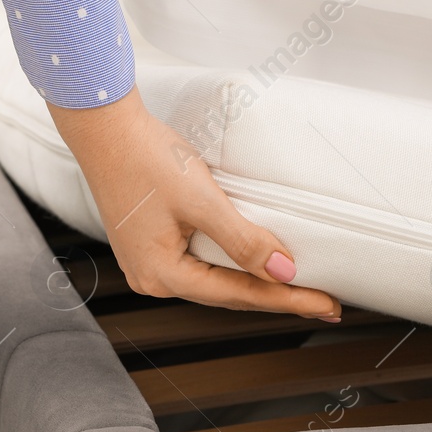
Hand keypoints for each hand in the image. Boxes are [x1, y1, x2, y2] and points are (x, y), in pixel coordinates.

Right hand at [48, 88, 342, 318]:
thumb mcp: (201, 200)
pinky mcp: (150, 243)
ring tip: (298, 288)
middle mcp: (151, 278)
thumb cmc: (145, 157)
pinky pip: (201, 264)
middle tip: (323, 302)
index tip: (326, 304)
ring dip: (256, 283)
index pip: (240, 295)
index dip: (288, 300)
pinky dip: (233, 266)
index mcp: (161, 275)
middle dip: (277, 296)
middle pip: (228, 294)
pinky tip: (255, 266)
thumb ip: (243, 240)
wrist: (105, 127)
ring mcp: (148, 261)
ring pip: (215, 281)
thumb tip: (283, 272)